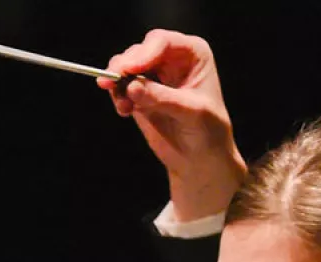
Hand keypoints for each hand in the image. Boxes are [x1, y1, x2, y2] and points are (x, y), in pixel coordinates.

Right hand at [98, 29, 248, 220]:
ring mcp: (153, 75)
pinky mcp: (139, 92)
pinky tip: (124, 111)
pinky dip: (117, 96)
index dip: (143, 54)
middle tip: (111, 83)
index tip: (129, 70)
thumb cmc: (208, 132)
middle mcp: (171, 58)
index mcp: (192, 53)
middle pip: (139, 51)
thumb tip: (131, 87)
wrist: (200, 159)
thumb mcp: (191, 113)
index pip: (162, 42)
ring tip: (124, 106)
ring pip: (125, 67)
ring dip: (118, 83)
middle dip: (124, 67)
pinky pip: (120, 86)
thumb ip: (162, 98)